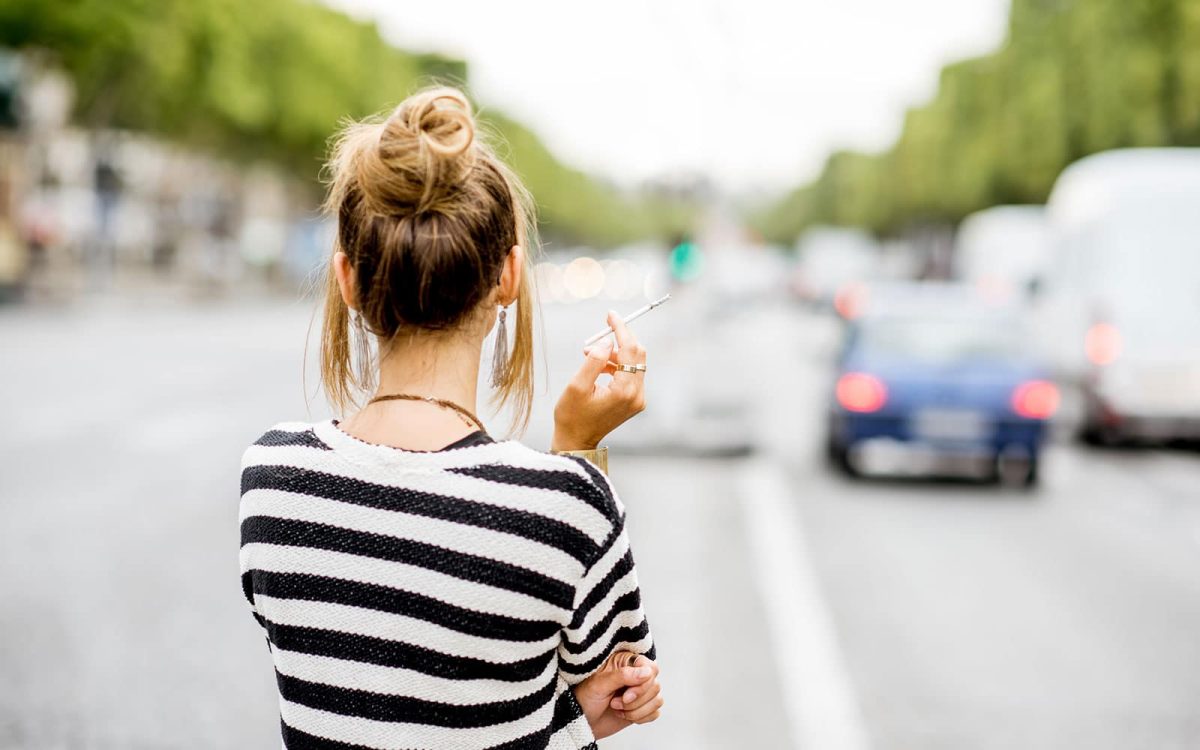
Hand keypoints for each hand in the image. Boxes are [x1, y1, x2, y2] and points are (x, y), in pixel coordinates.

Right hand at [552, 310, 647, 450]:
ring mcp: (637, 399)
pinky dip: (616, 364)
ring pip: (634, 363)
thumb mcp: (577, 386)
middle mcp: (636, 395)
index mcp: (624, 391)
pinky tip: (598, 365)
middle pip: (637, 354)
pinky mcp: (634, 401)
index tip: (611, 315)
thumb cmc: (572, 415)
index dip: (621, 329)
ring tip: (589, 352)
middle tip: (600, 331)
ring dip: (614, 352)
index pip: (630, 350)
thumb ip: (594, 361)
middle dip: (619, 339)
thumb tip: (607, 342)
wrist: (576, 441)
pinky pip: (630, 374)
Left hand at [572, 652, 663, 739]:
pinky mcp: (642, 708)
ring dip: (636, 710)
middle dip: (635, 700)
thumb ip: (623, 676)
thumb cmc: (585, 698)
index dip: (643, 684)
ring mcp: (640, 692)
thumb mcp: (600, 684)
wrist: (581, 720)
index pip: (650, 668)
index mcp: (626, 662)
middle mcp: (636, 675)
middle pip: (655, 685)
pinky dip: (640, 718)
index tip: (626, 695)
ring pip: (657, 700)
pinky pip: (655, 713)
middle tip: (615, 703)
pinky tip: (623, 715)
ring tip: (616, 708)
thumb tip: (646, 672)